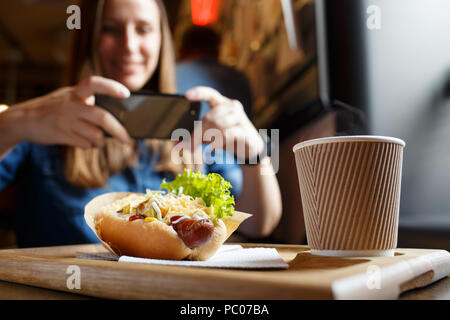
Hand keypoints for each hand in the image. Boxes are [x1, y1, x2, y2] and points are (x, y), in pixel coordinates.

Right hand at [5, 76, 130, 148]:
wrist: (22, 119)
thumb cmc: (54, 108)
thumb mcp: (68, 97)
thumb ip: (88, 102)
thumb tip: (116, 117)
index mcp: (74, 92)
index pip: (94, 83)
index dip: (111, 87)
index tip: (126, 94)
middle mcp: (70, 104)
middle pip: (102, 117)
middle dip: (119, 130)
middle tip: (127, 139)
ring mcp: (65, 120)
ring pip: (95, 134)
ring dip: (101, 141)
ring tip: (99, 141)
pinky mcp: (60, 135)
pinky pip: (85, 144)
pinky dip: (91, 146)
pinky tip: (87, 143)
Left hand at [185, 86, 263, 160]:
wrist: (251, 147)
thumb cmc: (228, 136)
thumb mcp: (212, 133)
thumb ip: (198, 135)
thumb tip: (179, 144)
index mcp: (223, 104)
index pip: (210, 94)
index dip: (199, 93)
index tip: (186, 95)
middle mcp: (232, 108)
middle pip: (210, 116)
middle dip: (197, 132)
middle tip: (187, 145)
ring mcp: (241, 119)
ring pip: (218, 124)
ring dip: (205, 137)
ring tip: (199, 147)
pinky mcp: (245, 132)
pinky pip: (228, 134)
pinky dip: (217, 142)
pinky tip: (211, 149)